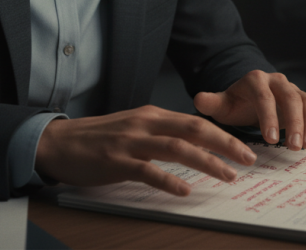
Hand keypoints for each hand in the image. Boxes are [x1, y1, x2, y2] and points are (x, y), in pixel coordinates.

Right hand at [35, 106, 257, 195]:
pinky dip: (169, 180)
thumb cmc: (98, 138)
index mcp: (152, 115)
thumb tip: (193, 144)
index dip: (223, 135)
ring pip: (177, 148)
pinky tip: (184, 191)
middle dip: (225, 144)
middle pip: (194, 129)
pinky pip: (148, 171)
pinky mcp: (116, 162)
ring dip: (206, 162)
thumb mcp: (134, 127)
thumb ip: (161, 133)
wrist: (58, 142)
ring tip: (227, 175)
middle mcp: (145, 124)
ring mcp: (131, 142)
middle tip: (248, 158)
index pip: (195, 122)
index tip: (244, 148)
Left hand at [194, 70, 305, 151]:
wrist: (248, 96)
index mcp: (256, 80)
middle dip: (294, 123)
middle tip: (293, 147)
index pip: (265, 96)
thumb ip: (211, 102)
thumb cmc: (234, 103)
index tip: (270, 139)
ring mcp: (294, 90)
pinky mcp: (304, 101)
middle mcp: (278, 82)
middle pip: (291, 98)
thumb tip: (200, 99)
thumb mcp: (221, 104)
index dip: (269, 117)